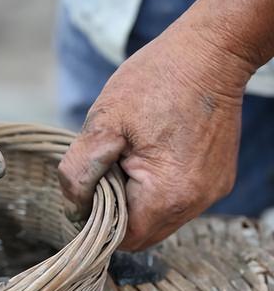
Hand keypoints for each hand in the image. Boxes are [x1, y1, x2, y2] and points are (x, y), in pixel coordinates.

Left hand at [57, 23, 254, 249]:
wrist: (209, 52)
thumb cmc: (154, 81)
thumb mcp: (102, 122)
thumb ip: (79, 172)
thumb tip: (74, 208)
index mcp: (168, 193)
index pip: (123, 237)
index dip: (97, 222)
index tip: (84, 193)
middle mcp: (196, 202)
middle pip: (143, 233)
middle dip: (115, 212)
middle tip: (103, 170)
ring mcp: (211, 192)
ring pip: (159, 219)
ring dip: (134, 200)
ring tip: (126, 158)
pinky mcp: (216, 179)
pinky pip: (177, 201)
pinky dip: (154, 189)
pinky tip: (147, 155)